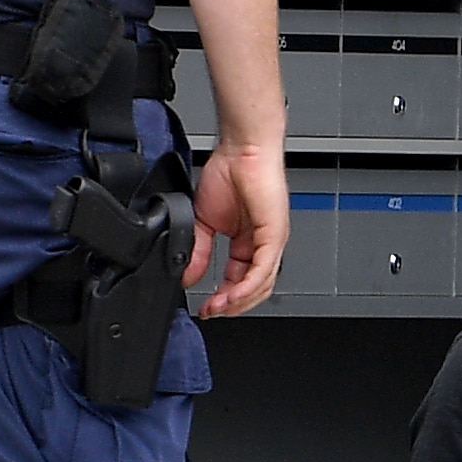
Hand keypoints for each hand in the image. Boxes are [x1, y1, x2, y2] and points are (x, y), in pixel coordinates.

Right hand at [187, 141, 290, 319]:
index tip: (206, 307)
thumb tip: (186, 275)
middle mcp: (264, 245)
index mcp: (249, 243)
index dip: (224, 298)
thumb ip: (197, 250)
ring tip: (218, 308)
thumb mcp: (203, 221)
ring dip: (238, 301)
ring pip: (261, 285)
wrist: (241, 149)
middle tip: (212, 312)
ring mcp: (272, 241)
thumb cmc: (229, 174)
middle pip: (255, 289)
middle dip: (232, 306)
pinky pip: (263, 270)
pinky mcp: (274, 235)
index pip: (241, 280)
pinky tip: (230, 295)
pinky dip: (246, 287)